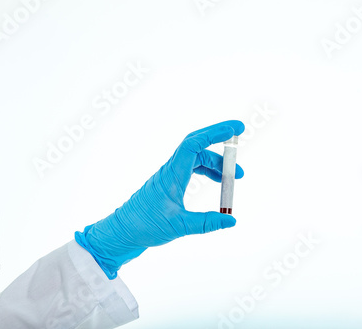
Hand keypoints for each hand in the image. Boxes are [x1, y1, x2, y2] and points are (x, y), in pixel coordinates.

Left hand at [75, 120, 244, 278]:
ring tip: (235, 177)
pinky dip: (207, 171)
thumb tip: (232, 220)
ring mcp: (170, 176)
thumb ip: (207, 223)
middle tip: (240, 135)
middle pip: (197, 145)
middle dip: (219, 138)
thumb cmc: (144, 226)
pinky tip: (217, 182)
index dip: (214, 133)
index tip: (234, 129)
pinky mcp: (169, 184)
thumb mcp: (179, 226)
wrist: (121, 233)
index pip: (194, 144)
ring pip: (197, 158)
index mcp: (172, 174)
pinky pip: (192, 169)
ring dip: (216, 163)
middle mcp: (171, 170)